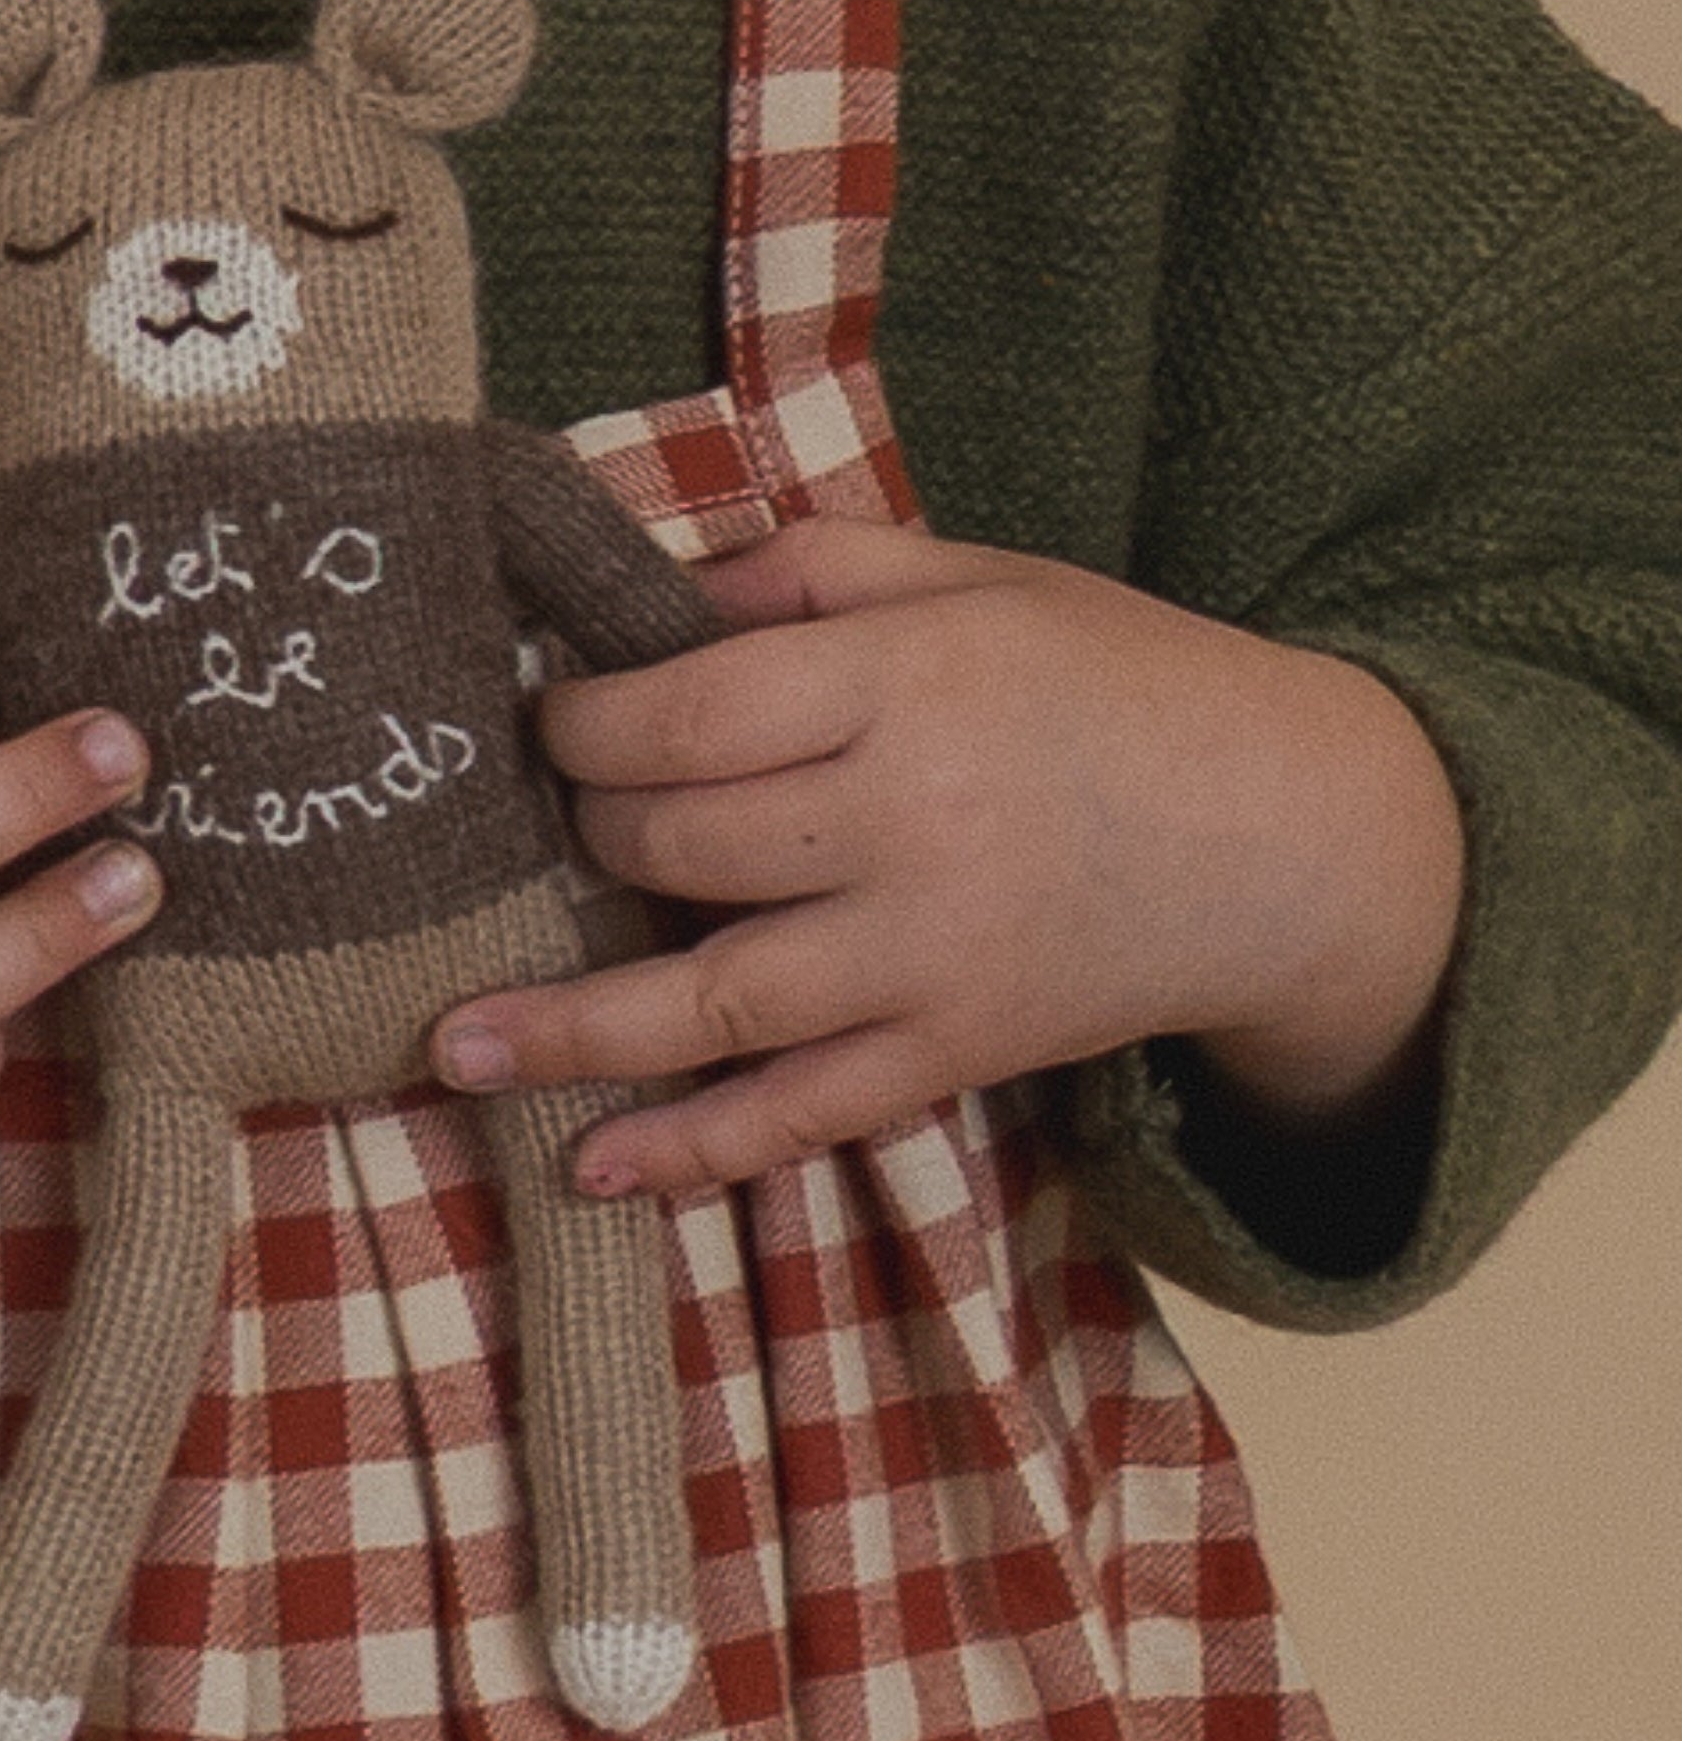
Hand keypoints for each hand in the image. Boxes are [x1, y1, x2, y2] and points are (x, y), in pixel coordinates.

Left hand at [429, 511, 1465, 1196]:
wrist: (1289, 835)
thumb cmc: (1117, 682)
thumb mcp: (978, 578)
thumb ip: (807, 574)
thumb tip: (645, 587)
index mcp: (914, 684)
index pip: (690, 710)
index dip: (584, 724)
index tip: (548, 724)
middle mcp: (915, 824)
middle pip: (679, 847)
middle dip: (588, 839)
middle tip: (555, 829)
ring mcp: (933, 958)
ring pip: (714, 1000)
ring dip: (572, 1031)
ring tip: (452, 1051)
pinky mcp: (954, 1054)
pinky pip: (802, 1113)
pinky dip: (696, 1149)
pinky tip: (598, 1167)